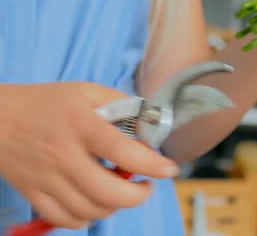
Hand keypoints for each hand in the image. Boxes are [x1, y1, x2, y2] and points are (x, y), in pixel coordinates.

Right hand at [0, 83, 178, 228]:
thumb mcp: (86, 91)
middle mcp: (64, 155)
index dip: (152, 164)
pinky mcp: (33, 192)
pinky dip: (86, 219)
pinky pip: (64, 219)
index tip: (168, 169)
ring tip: (122, 193)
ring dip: (115, 207)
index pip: (122, 151)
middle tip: (146, 186)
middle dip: (138, 196)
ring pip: (89, 211)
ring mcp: (47, 178)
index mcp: (82, 125)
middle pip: (108, 193)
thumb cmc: (45, 102)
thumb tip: (149, 120)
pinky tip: (94, 203)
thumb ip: (120, 103)